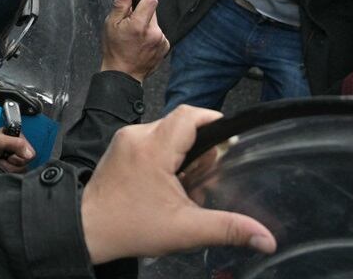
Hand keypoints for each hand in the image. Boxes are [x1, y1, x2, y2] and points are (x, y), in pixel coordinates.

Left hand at [0, 128, 34, 173]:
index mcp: (20, 139)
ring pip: (20, 171)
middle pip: (26, 164)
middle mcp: (19, 149)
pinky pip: (15, 174)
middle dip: (12, 163)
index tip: (8, 154)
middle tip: (2, 157)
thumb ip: (16, 143)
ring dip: (8, 168)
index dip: (20, 157)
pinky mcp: (11, 168)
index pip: (31, 154)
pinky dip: (5, 171)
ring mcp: (15, 160)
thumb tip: (29, 154)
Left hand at [79, 105, 276, 263]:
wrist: (88, 229)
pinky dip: (165, 153)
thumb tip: (265, 237)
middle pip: (181, 124)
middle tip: (204, 175)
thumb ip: (228, 229)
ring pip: (166, 130)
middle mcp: (137, 135)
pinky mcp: (120, 146)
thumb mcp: (186, 230)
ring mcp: (126, 139)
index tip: (229, 136)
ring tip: (185, 182)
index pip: (190, 115)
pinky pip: (151, 138)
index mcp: (153, 148)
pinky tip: (168, 181)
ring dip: (182, 150)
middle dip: (200, 146)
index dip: (213, 120)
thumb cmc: (129, 227)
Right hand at [100, 0, 168, 81]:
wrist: (123, 74)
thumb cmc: (115, 51)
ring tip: (135, 37)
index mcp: (139, 26)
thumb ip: (120, 4)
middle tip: (130, 24)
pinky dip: (151, 35)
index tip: (135, 2)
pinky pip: (159, 33)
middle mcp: (154, 32)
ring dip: (146, 25)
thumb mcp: (110, 24)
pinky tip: (142, 44)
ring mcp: (161, 41)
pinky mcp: (165, 47)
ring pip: (155, 23)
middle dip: (141, 13)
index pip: (150, 0)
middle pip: (152, 11)